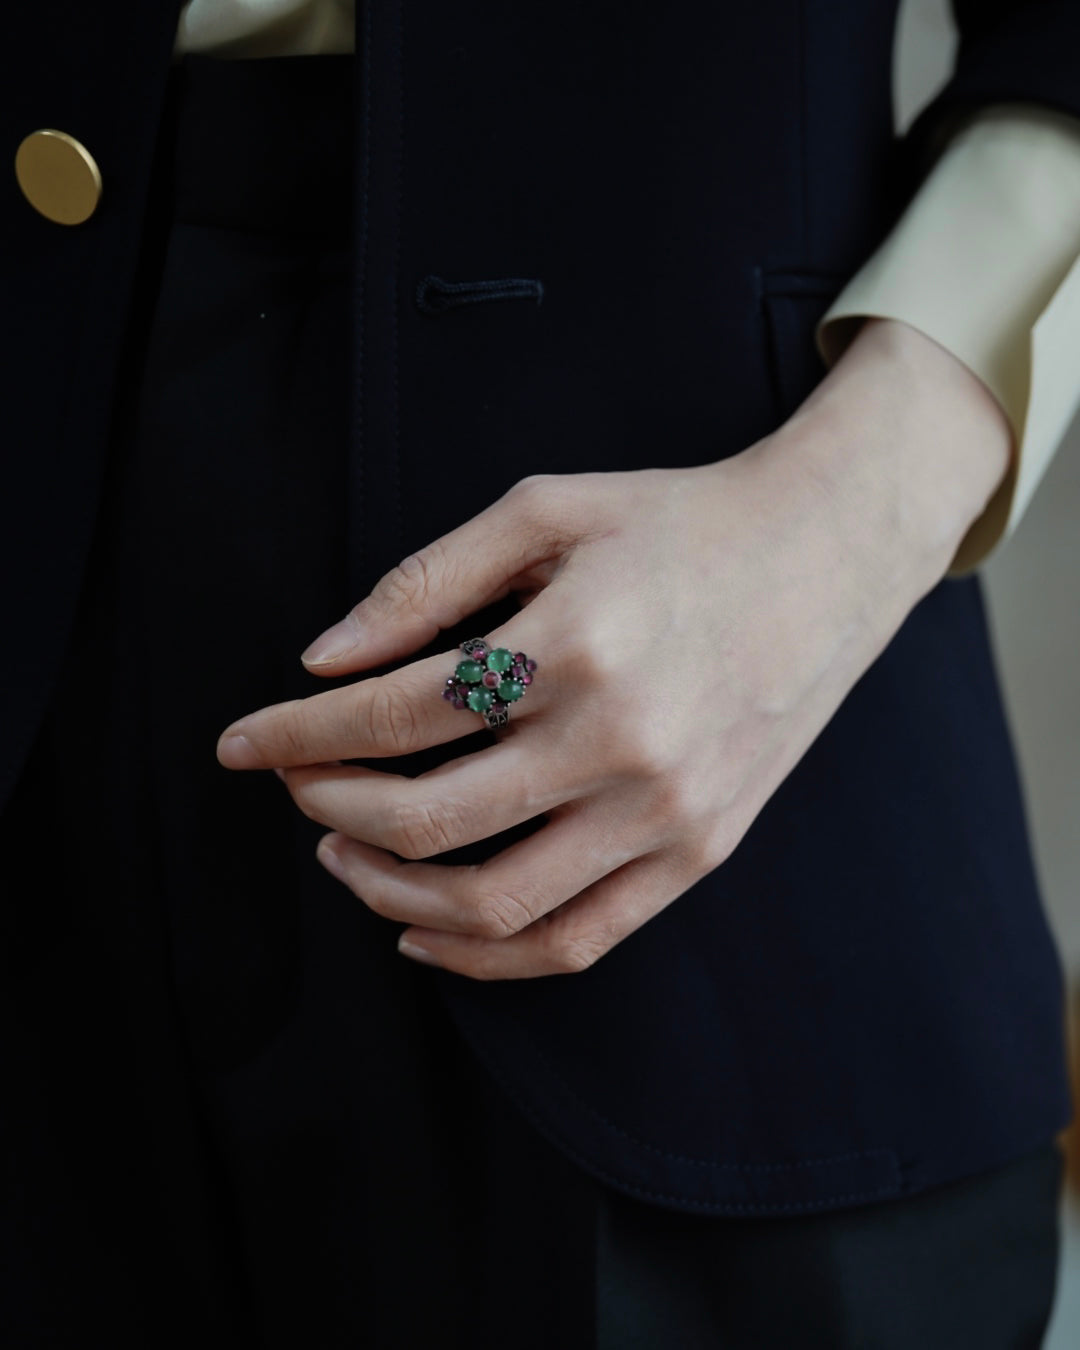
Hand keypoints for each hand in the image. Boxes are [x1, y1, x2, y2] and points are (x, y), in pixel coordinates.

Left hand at [216, 318, 1011, 980]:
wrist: (827, 554)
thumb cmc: (680, 522)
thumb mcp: (545, 511)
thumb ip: (424, 582)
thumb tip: (321, 661)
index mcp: (574, 642)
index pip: (393, 713)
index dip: (296, 733)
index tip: (242, 742)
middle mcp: (620, 741)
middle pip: (426, 821)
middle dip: (328, 809)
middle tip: (297, 787)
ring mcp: (667, 812)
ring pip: (493, 906)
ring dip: (389, 895)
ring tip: (343, 858)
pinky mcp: (699, 852)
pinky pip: (577, 940)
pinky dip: (486, 959)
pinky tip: (425, 934)